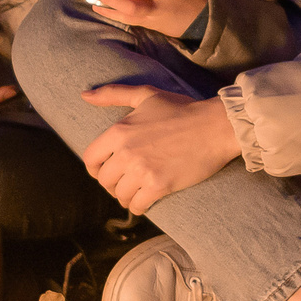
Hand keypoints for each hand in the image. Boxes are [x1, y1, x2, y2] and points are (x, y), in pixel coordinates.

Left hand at [78, 84, 241, 211]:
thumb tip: (85, 95)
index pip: (90, 159)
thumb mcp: (146, 95)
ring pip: (120, 195)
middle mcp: (126, 152)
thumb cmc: (182, 110)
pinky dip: (138, 207)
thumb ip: (113, 94)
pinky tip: (144, 202)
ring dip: (126, 197)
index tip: (104, 172)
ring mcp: (142, 170)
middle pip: (105, 180)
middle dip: (112, 184)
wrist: (215, 127)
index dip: (95, 168)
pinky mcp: (159, 186)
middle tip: (124, 184)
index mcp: (119, 131)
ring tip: (134, 194)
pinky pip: (137, 205)